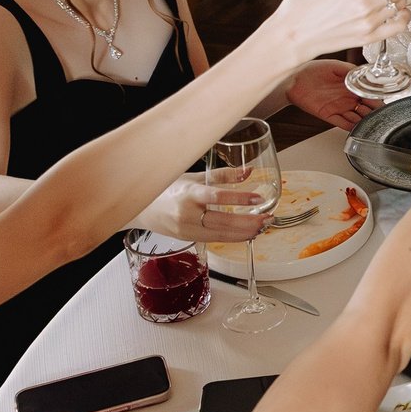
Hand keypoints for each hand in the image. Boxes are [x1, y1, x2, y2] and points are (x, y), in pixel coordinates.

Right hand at [145, 175, 268, 242]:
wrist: (142, 208)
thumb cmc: (168, 189)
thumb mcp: (194, 177)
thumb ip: (223, 175)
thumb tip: (249, 171)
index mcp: (188, 193)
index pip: (216, 197)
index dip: (238, 199)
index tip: (258, 198)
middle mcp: (186, 214)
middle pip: (222, 222)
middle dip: (248, 222)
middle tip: (268, 218)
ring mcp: (186, 229)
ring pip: (220, 235)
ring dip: (244, 232)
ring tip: (263, 226)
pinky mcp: (188, 238)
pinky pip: (214, 239)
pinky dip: (233, 237)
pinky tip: (247, 233)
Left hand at [284, 59, 375, 130]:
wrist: (294, 78)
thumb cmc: (313, 70)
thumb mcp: (336, 66)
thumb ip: (352, 71)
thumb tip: (367, 73)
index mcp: (351, 86)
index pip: (369, 95)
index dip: (377, 99)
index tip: (383, 102)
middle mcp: (347, 98)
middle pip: (366, 109)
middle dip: (374, 113)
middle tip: (381, 114)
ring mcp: (339, 108)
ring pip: (357, 118)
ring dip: (365, 121)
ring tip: (372, 123)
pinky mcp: (328, 115)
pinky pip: (342, 124)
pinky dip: (351, 127)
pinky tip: (359, 127)